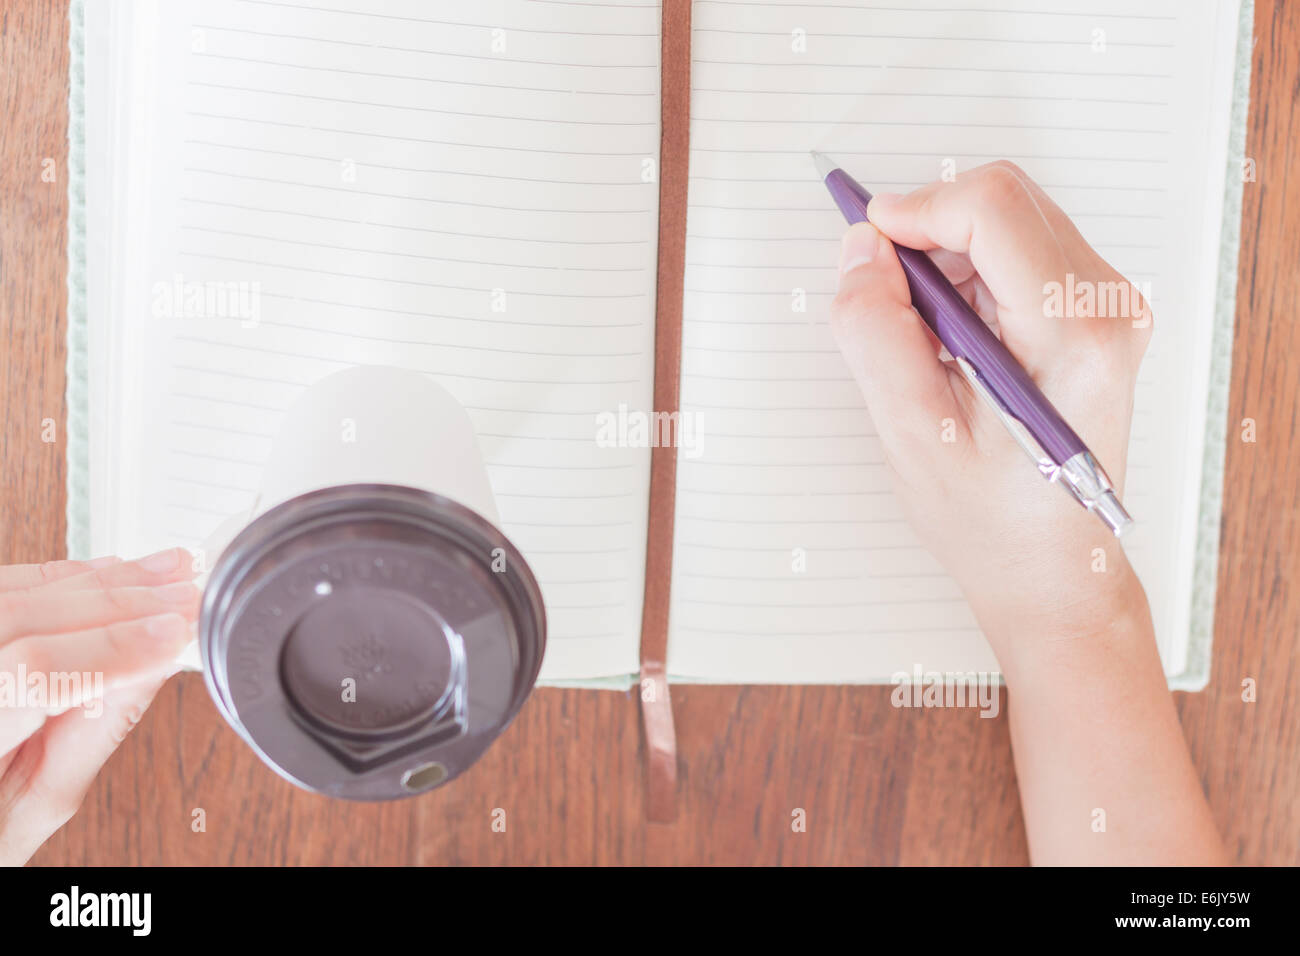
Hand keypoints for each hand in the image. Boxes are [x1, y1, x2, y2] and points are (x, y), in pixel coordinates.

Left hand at [0, 549, 198, 864]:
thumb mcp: (35, 804)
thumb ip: (91, 735)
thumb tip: (154, 667)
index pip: (32, 675)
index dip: (112, 647)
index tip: (176, 634)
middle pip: (25, 618)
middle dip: (121, 604)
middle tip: (188, 598)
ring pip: (18, 591)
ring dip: (105, 581)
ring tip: (171, 574)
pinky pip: (9, 585)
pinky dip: (70, 575)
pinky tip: (118, 571)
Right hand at [829, 161, 1153, 663]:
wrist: (1053, 568)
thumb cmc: (992, 520)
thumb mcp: (912, 434)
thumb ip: (877, 333)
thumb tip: (862, 252)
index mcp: (1076, 336)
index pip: (992, 210)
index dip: (915, 210)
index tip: (866, 243)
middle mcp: (1109, 308)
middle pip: (1002, 202)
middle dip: (928, 233)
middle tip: (887, 301)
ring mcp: (1109, 306)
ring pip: (1007, 219)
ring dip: (946, 257)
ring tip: (924, 339)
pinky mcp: (1094, 310)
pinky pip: (1018, 249)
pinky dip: (968, 273)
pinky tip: (953, 338)